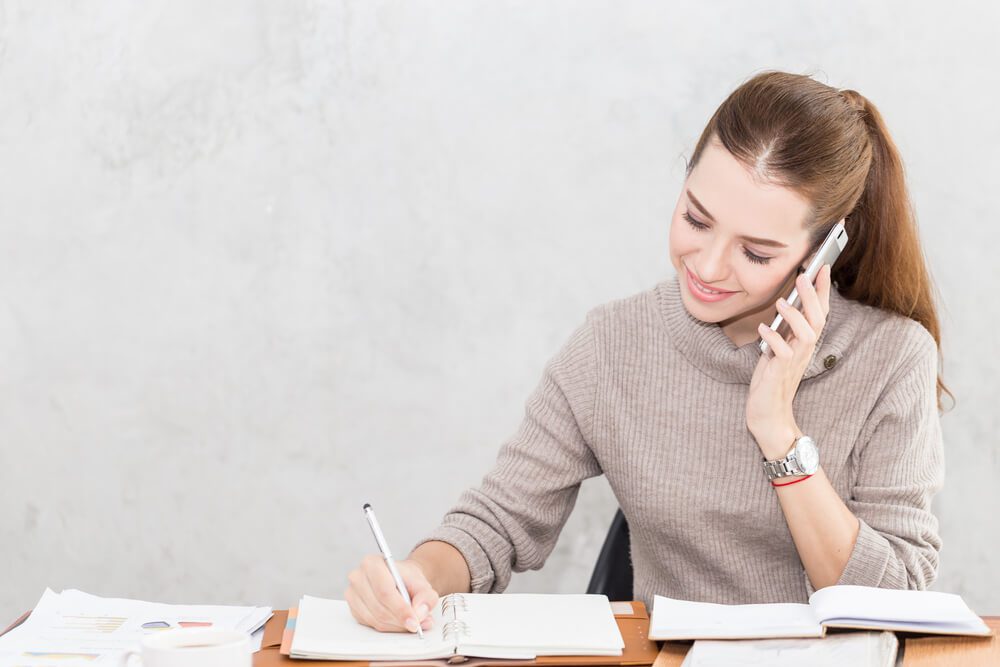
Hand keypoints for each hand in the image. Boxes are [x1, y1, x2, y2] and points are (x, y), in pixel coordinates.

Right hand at [345, 555, 439, 632]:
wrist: (401, 580)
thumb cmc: (408, 579)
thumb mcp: (423, 584)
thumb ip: (426, 597)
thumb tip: (419, 612)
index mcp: (372, 563)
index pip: (384, 591)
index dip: (400, 609)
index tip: (414, 621)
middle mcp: (358, 577)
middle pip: (379, 607)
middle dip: (400, 620)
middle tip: (416, 625)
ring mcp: (352, 594)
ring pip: (375, 619)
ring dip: (395, 626)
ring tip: (412, 623)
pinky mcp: (353, 609)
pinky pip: (371, 625)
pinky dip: (388, 627)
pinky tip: (399, 622)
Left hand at [747, 265, 831, 459]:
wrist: (767, 415)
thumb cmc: (770, 381)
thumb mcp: (777, 349)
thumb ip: (783, 329)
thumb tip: (785, 302)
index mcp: (804, 343)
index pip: (819, 312)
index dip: (822, 290)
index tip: (823, 266)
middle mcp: (803, 351)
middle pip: (817, 319)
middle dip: (812, 296)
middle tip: (805, 274)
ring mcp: (793, 362)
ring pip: (806, 335)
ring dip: (795, 317)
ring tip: (782, 302)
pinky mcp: (780, 373)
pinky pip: (782, 354)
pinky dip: (774, 339)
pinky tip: (764, 329)